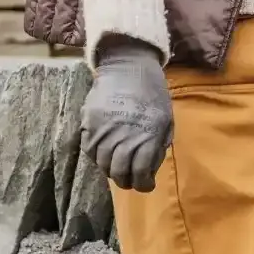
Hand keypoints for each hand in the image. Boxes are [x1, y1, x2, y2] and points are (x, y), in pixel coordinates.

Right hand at [81, 36, 172, 191]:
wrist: (128, 67)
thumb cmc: (153, 93)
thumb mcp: (166, 118)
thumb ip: (158, 144)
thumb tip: (149, 169)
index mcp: (149, 135)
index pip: (141, 172)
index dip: (144, 184)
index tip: (146, 185)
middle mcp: (124, 136)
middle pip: (119, 172)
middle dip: (126, 181)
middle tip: (130, 180)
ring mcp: (103, 131)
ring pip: (102, 164)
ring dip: (111, 170)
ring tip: (118, 168)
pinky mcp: (88, 125)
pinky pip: (90, 151)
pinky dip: (98, 157)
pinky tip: (105, 154)